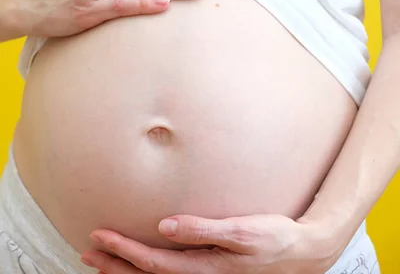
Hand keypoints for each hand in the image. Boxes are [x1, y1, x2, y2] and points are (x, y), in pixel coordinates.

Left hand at [81, 214, 340, 273]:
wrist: (300, 254)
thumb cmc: (272, 239)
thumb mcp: (242, 231)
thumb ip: (202, 228)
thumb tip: (165, 225)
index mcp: (203, 269)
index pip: (152, 263)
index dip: (122, 251)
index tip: (98, 236)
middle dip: (114, 264)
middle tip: (87, 250)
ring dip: (125, 270)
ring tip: (100, 261)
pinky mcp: (210, 272)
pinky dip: (145, 271)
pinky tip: (138, 263)